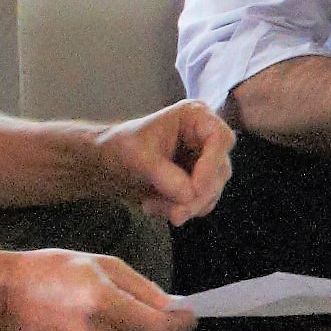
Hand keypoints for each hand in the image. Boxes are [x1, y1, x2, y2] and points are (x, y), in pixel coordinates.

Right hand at [0, 247, 199, 330]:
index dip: (177, 323)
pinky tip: (89, 324)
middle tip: (154, 307)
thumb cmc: (54, 269)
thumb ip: (141, 289)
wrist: (6, 294)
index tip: (192, 317)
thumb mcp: (103, 265)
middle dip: (154, 324)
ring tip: (110, 308)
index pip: (153, 325)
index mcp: (100, 303)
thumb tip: (172, 308)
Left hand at [98, 99, 231, 222]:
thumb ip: (164, 174)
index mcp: (196, 117)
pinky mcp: (201, 183)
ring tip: (150, 206)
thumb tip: (190, 194)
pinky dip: (180, 210)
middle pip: (220, 171)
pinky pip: (201, 203)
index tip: (195, 189)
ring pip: (212, 192)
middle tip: (173, 213)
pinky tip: (154, 205)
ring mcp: (206, 162)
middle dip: (195, 196)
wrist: (110, 163)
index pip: (220, 139)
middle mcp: (206, 138)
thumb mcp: (138, 156)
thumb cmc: (123, 148)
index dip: (211, 165)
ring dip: (183, 206)